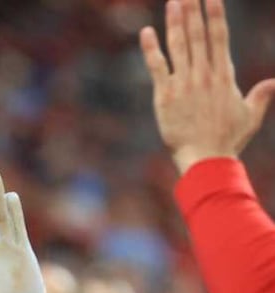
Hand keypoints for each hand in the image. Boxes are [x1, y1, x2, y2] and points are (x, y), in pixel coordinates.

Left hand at [140, 0, 274, 174]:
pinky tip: (146, 33)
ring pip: (180, 46)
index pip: (220, 37)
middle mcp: (204, 75)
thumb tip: (272, 83)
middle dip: (194, 10)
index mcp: (224, 76)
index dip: (215, 14)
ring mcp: (184, 84)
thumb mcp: (250, 116)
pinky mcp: (165, 97)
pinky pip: (157, 67)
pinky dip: (151, 49)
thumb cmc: (228, 142)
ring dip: (175, 22)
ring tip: (173, 2)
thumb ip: (260, 96)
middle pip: (199, 35)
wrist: (206, 160)